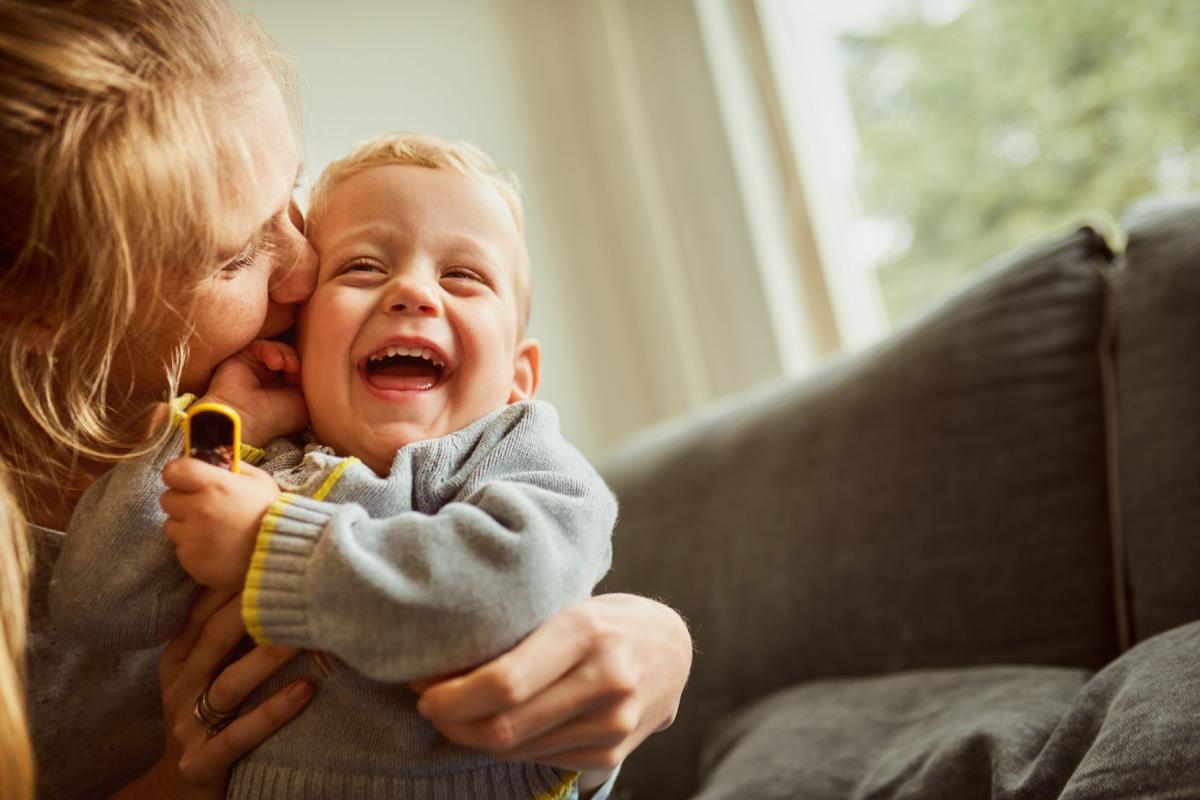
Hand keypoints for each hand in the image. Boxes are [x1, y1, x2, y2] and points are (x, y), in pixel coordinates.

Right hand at [114, 590, 311, 798]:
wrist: (181, 788)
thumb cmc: (211, 713)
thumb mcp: (211, 670)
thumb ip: (232, 631)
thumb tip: (277, 574)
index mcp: (178, 659)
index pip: (203, 612)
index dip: (235, 583)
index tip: (273, 554)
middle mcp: (179, 687)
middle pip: (216, 639)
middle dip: (256, 608)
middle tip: (299, 583)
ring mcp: (188, 726)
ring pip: (230, 684)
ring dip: (269, 657)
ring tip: (307, 635)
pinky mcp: (203, 763)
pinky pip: (240, 735)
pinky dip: (273, 713)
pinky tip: (305, 692)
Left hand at [161, 460, 279, 589]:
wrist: (280, 555)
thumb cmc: (272, 514)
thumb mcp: (260, 481)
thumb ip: (233, 467)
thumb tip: (213, 458)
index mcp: (214, 486)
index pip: (173, 470)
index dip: (179, 474)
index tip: (188, 479)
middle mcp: (198, 510)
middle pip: (167, 498)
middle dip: (183, 501)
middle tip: (205, 507)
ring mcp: (192, 538)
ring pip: (172, 525)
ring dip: (187, 526)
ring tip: (214, 530)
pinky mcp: (190, 560)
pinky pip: (181, 549)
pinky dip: (194, 548)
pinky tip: (216, 547)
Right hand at [206, 338, 306, 445]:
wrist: (246, 419)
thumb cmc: (277, 417)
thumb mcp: (306, 403)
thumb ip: (313, 384)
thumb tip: (316, 365)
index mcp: (289, 388)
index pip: (304, 367)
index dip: (310, 366)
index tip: (313, 374)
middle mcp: (274, 377)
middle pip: (293, 354)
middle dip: (298, 358)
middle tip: (297, 369)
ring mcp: (259, 366)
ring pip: (279, 347)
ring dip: (286, 354)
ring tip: (286, 367)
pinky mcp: (244, 357)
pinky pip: (261, 345)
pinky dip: (270, 350)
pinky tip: (275, 364)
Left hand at [412, 594, 691, 790]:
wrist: (672, 648)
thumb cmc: (604, 620)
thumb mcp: (568, 609)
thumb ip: (520, 638)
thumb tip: (442, 666)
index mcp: (587, 631)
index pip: (506, 682)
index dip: (454, 695)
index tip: (423, 689)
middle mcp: (606, 679)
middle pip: (506, 724)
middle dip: (454, 721)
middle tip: (429, 706)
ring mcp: (614, 723)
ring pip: (518, 748)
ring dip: (473, 737)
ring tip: (453, 714)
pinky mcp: (614, 752)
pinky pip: (540, 759)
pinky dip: (507, 747)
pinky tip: (493, 726)